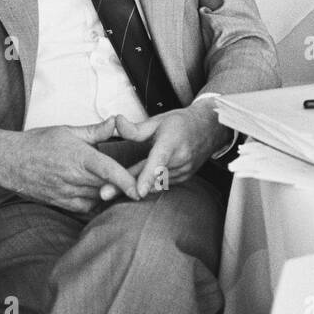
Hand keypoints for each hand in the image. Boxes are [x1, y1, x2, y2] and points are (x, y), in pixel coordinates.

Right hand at [0, 117, 140, 213]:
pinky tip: (100, 194)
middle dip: (125, 187)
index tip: (141, 189)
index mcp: (79, 158)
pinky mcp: (61, 203)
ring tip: (123, 189)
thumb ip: (97, 130)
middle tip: (143, 183)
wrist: (7, 161)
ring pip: (98, 199)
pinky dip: (96, 202)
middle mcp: (74, 178)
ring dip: (110, 196)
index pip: (109, 171)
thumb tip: (118, 121)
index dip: (127, 182)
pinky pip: (86, 208)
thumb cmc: (37, 143)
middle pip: (108, 187)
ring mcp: (66, 193)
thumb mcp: (68, 130)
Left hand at [101, 105, 228, 199]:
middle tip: (104, 193)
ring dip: (136, 185)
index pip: (159, 162)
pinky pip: (161, 184)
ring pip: (154, 183)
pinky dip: (148, 184)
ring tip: (112, 189)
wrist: (209, 129)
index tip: (137, 191)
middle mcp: (180, 160)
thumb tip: (116, 124)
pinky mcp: (184, 178)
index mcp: (171, 143)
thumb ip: (135, 128)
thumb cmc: (182, 123)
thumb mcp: (158, 120)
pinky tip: (135, 184)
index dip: (148, 177)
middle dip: (127, 186)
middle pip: (149, 177)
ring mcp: (183, 171)